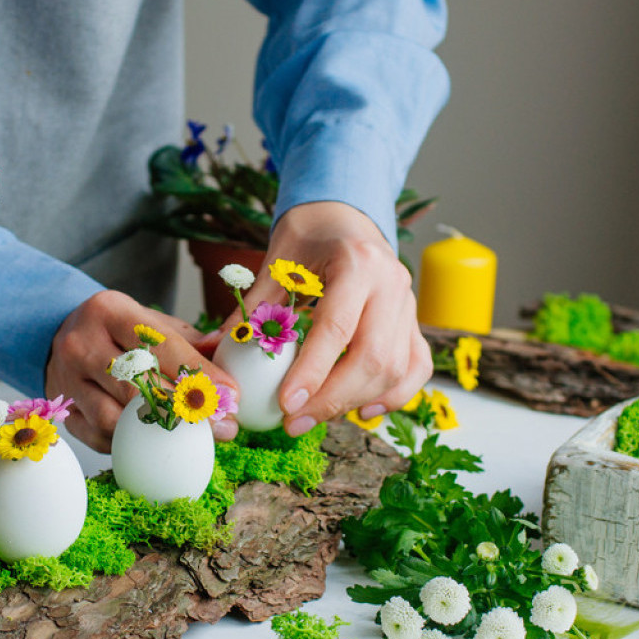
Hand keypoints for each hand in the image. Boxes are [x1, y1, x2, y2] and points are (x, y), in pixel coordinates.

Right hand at [47, 290, 238, 451]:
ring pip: (116, 418)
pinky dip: (131, 443)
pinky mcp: (63, 410)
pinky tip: (156, 443)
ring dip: (159, 433)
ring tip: (195, 438)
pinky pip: (99, 437)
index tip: (231, 395)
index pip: (161, 346)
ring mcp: (67, 379)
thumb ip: (191, 344)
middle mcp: (82, 343)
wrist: (61, 335)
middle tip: (224, 427)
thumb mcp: (151, 322)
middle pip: (139, 386)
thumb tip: (231, 376)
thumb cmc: (118, 330)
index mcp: (110, 311)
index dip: (199, 374)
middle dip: (187, 410)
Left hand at [235, 200, 431, 435]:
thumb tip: (222, 348)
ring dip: (356, 401)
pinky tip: (361, 410)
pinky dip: (393, 395)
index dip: (313, 371)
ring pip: (397, 369)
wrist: (344, 215)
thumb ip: (254, 306)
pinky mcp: (413, 322)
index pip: (337, 327)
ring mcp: (409, 304)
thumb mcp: (275, 261)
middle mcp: (392, 284)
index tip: (287, 404)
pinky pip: (415, 367)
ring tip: (315, 417)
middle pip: (374, 357)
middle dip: (333, 399)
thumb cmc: (307, 237)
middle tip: (294, 422)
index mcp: (356, 263)